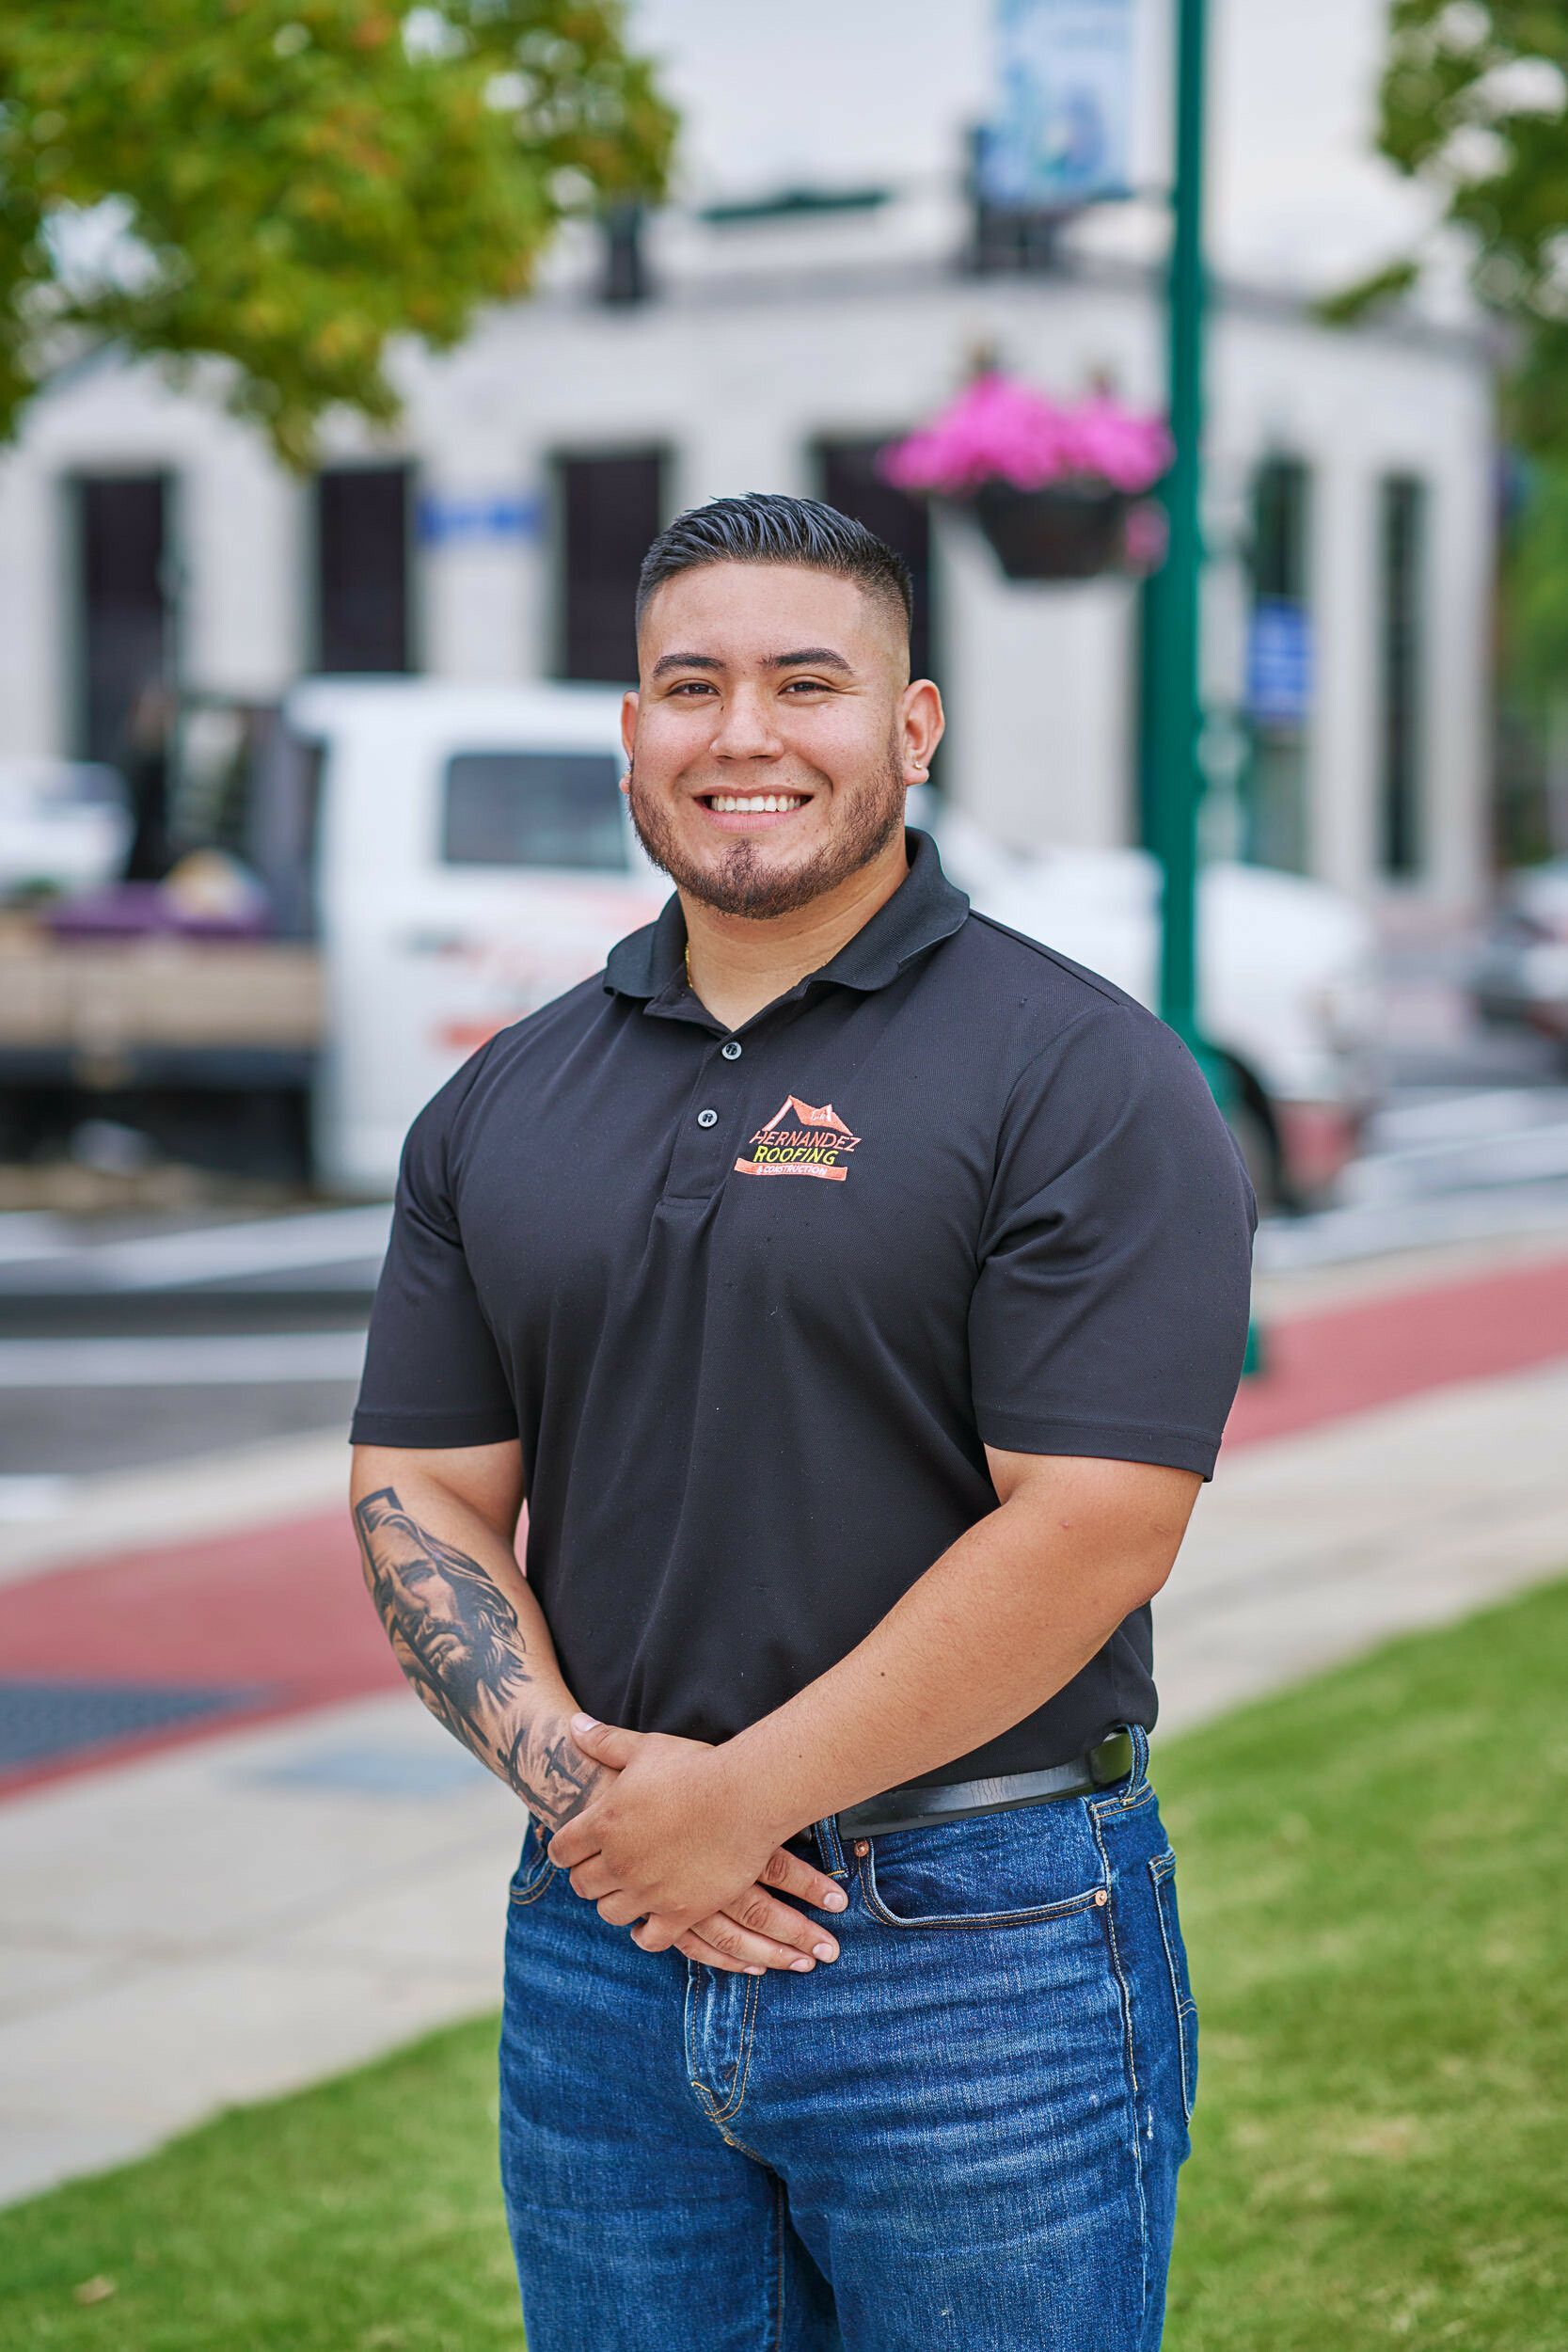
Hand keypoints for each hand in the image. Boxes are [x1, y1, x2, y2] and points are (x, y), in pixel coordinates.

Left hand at [548, 1715, 842, 1968]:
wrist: (746, 1797)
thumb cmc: (697, 1768)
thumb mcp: (646, 1748)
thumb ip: (605, 1742)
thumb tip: (572, 1724)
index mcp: (604, 1824)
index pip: (562, 1851)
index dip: (566, 1850)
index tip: (576, 1848)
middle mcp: (619, 1862)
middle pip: (582, 1886)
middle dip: (589, 1876)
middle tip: (604, 1867)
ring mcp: (649, 1891)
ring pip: (610, 1913)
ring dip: (615, 1902)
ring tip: (628, 1890)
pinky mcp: (681, 1911)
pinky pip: (650, 1939)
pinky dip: (646, 1933)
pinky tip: (651, 1921)